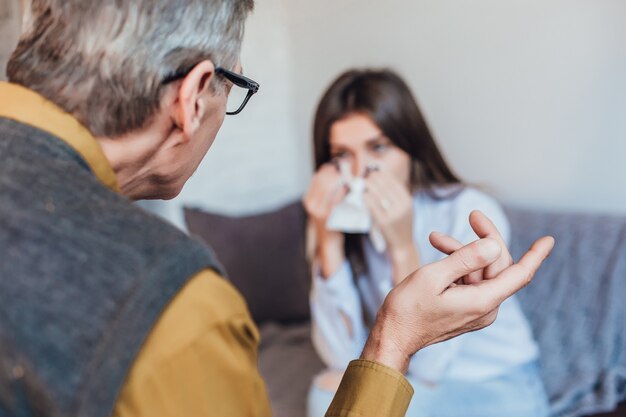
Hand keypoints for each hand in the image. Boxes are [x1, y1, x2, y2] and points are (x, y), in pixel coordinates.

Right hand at [303, 164, 347, 276]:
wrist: (328, 241)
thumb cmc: (330, 220)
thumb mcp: (324, 204)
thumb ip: (327, 190)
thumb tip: (338, 170)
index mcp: (308, 197)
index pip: (318, 176)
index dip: (330, 167)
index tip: (341, 163)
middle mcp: (310, 203)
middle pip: (323, 179)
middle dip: (337, 171)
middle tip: (349, 168)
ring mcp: (317, 210)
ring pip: (329, 187)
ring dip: (341, 179)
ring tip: (351, 176)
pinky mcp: (327, 217)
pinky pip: (335, 199)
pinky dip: (343, 191)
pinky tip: (350, 188)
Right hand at [360, 216, 553, 373]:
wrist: (393, 336)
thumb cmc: (408, 309)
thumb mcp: (433, 277)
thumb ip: (465, 260)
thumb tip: (494, 245)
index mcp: (482, 301)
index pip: (519, 274)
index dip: (535, 255)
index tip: (548, 240)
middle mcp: (485, 308)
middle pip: (497, 266)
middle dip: (484, 239)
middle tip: (472, 215)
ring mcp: (477, 311)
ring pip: (481, 271)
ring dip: (463, 252)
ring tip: (435, 239)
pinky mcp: (467, 311)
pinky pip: (471, 281)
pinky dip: (459, 266)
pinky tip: (440, 254)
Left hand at [363, 169, 415, 256]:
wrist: (403, 245)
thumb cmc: (401, 225)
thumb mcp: (405, 209)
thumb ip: (397, 196)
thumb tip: (382, 179)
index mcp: (407, 201)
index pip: (393, 183)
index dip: (383, 176)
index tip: (374, 172)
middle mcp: (402, 206)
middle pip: (385, 187)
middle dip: (374, 180)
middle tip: (366, 177)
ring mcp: (393, 215)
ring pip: (378, 195)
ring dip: (369, 187)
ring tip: (362, 184)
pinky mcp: (384, 222)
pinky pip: (373, 207)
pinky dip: (367, 199)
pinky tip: (362, 195)